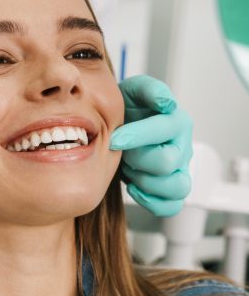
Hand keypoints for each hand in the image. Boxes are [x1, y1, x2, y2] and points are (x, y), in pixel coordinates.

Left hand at [110, 75, 192, 216]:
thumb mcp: (133, 91)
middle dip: (137, 159)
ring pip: (176, 187)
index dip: (136, 136)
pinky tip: (134, 188)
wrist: (119, 127)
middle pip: (167, 162)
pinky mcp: (171, 187)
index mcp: (175, 121)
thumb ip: (148, 89)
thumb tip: (165, 101)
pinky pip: (172, 205)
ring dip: (146, 182)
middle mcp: (182, 146)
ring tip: (130, 170)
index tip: (114, 138)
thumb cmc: (127, 110)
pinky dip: (152, 202)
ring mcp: (179, 169)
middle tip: (122, 153)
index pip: (164, 130)